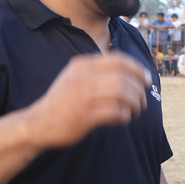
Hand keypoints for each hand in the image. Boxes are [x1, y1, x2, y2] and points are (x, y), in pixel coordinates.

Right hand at [25, 52, 151, 148]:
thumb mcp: (74, 77)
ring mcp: (81, 97)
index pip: (118, 59)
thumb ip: (97, 71)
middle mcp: (81, 78)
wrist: (37, 123)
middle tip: (142, 101)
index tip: (147, 79)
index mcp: (81, 65)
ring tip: (136, 110)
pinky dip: (125, 115)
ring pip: (122, 93)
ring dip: (135, 103)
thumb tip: (133, 71)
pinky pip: (115, 112)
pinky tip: (124, 118)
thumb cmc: (63, 101)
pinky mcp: (83, 116)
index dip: (137, 68)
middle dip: (139, 90)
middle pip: (123, 77)